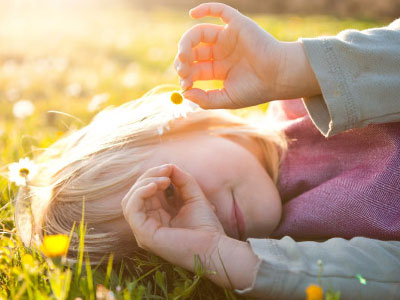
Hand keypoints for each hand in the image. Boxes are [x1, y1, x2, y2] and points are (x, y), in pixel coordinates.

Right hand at [121, 164, 259, 289]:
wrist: (215, 247)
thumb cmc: (207, 227)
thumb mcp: (193, 196)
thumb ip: (182, 180)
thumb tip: (169, 165)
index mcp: (158, 215)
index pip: (145, 191)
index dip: (154, 175)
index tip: (170, 168)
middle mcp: (148, 223)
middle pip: (136, 193)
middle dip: (149, 176)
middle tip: (167, 170)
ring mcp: (143, 231)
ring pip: (129, 200)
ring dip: (144, 183)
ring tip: (164, 180)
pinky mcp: (143, 234)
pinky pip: (131, 209)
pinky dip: (139, 194)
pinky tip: (154, 186)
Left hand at [175, 2, 319, 108]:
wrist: (279, 77)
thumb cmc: (256, 90)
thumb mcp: (226, 99)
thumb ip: (205, 99)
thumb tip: (184, 93)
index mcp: (218, 69)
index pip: (194, 69)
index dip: (186, 76)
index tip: (185, 85)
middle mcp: (220, 52)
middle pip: (193, 51)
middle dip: (183, 61)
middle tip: (182, 69)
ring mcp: (228, 37)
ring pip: (200, 33)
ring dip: (186, 42)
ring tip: (183, 55)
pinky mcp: (237, 25)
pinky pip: (220, 11)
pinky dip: (205, 8)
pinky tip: (192, 14)